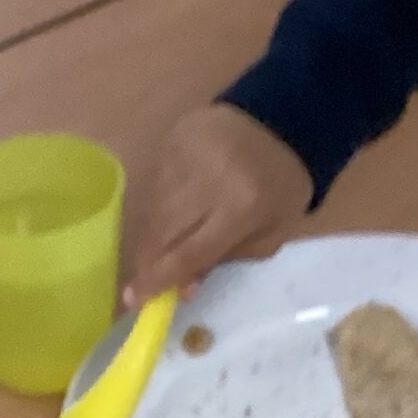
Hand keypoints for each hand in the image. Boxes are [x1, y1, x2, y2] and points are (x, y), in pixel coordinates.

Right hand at [126, 104, 311, 304]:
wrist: (283, 117)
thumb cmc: (281, 187)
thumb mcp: (268, 235)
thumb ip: (225, 261)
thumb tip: (183, 285)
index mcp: (240, 207)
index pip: (189, 251)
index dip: (159, 279)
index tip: (134, 300)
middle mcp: (208, 178)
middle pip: (162, 232)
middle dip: (148, 262)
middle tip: (141, 283)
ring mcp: (186, 154)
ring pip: (154, 210)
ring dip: (155, 236)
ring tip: (167, 245)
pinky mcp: (174, 139)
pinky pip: (157, 184)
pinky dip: (162, 206)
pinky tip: (179, 207)